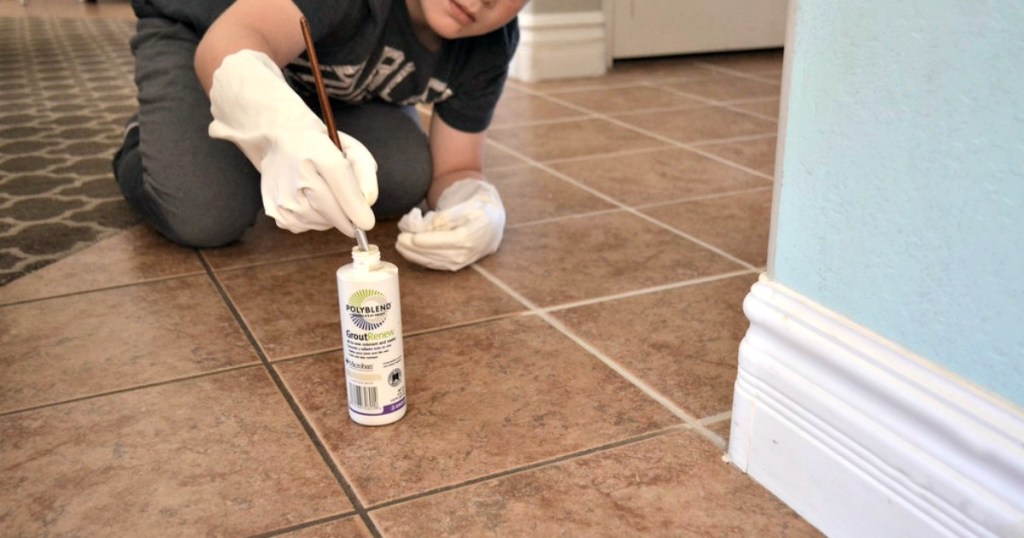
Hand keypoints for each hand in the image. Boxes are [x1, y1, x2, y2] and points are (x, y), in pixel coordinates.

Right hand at [207, 49, 376, 235]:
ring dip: (330, 216)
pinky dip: (313, 219)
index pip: (341, 186)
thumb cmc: (320, 147)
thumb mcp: (350, 149)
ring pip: (322, 223)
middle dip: (347, 215)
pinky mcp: (276, 212)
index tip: (367, 223)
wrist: (278, 140)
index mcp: (319, 152)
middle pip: (333, 213)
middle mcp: (298, 176)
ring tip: (322, 193)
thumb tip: (367, 203)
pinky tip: (308, 199)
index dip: (356, 209)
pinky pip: (306, 227)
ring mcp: (284, 197)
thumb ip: (366, 173)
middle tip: (347, 204)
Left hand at [396, 179, 505, 270]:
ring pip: (434, 261)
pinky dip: (420, 258)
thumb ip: (450, 216)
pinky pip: (435, 263)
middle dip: (416, 249)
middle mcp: (467, 253)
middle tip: (400, 240)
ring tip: (400, 245)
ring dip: (415, 255)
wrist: (490, 226)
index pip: (448, 241)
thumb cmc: (477, 213)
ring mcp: (461, 262)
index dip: (429, 241)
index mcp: (472, 237)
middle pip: (438, 253)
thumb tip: (433, 224)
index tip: (413, 238)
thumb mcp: (467, 208)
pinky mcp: (454, 265)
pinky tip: (409, 252)